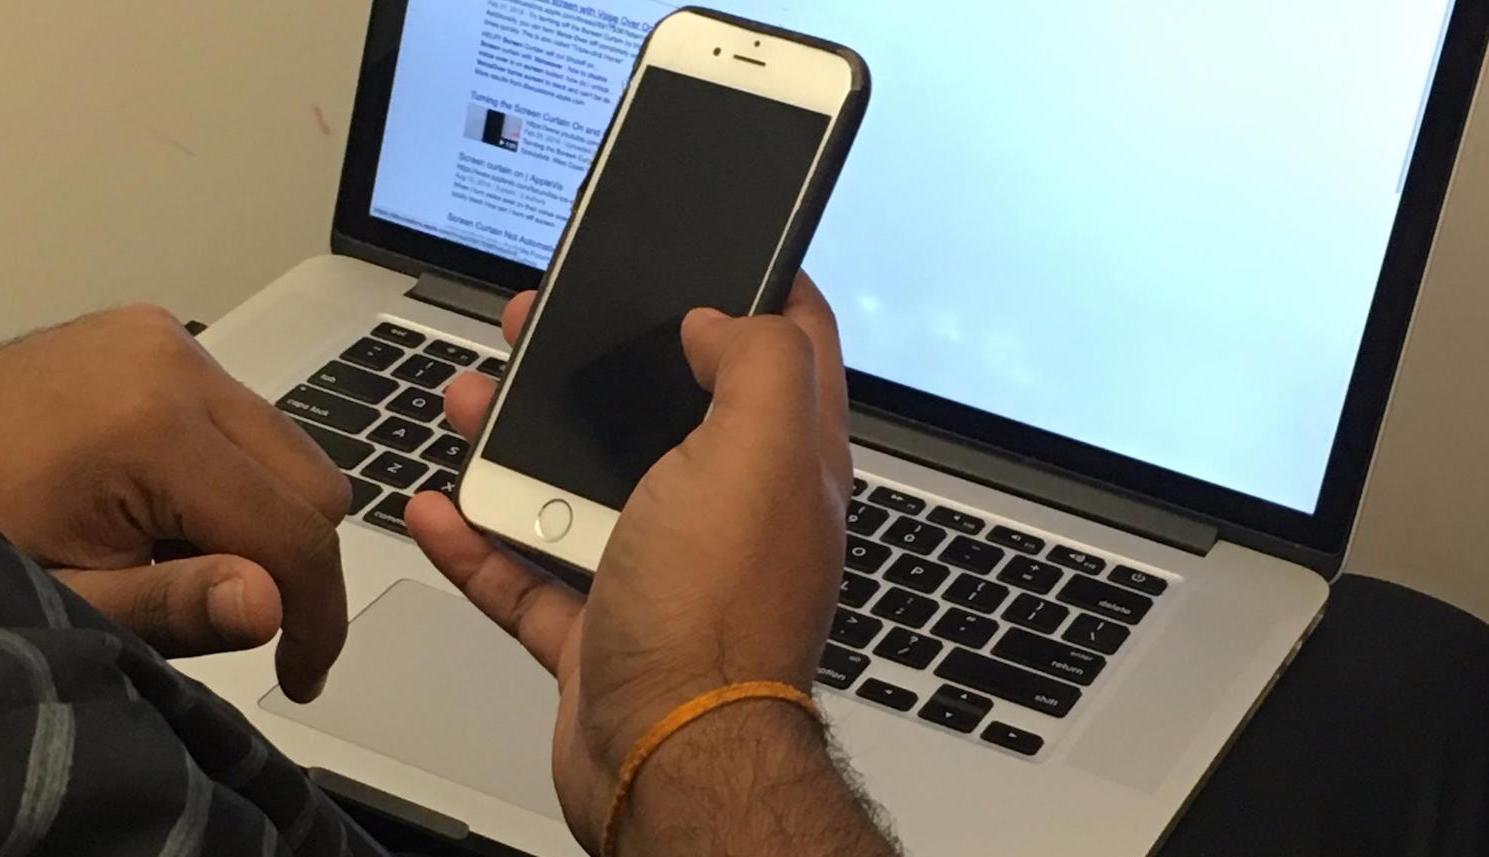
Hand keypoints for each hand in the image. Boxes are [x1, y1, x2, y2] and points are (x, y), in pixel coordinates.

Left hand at [0, 305, 348, 700]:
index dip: (317, 614)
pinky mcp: (155, 335)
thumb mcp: (66, 598)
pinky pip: (243, 417)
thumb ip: (173, 607)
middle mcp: (175, 360)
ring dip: (261, 514)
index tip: (302, 671)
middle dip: (289, 560)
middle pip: (314, 483)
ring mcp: (166, 338)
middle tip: (222, 609)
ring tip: (174, 552)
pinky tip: (162, 504)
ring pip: (288, 448)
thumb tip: (273, 606)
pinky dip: (231, 472)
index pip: (295, 529)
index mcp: (154, 424)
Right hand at [406, 274, 852, 849]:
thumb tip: (721, 317)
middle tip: (538, 323)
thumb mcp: (757, 452)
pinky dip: (483, 542)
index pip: (789, 351)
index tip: (709, 254)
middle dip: (599, 360)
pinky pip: (531, 570)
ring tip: (466, 400)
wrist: (667, 758)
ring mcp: (662, 569)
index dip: (754, 292)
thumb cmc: (720, 616)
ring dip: (519, 442)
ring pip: (583, 483)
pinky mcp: (601, 625)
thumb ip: (757, 363)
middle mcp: (727, 511)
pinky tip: (442, 507)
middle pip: (663, 408)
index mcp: (782, 463)